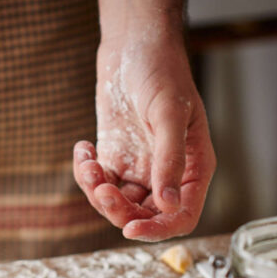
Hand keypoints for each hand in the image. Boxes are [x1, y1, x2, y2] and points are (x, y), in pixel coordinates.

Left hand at [74, 0, 215, 241]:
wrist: (133, 47)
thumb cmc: (162, 72)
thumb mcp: (169, 115)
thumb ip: (170, 161)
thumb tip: (168, 205)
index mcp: (193, 169)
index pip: (181, 216)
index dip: (158, 230)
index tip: (130, 229)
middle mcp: (167, 175)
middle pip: (143, 216)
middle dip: (117, 209)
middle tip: (102, 188)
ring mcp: (139, 170)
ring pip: (116, 204)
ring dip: (97, 191)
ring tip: (89, 162)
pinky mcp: (116, 160)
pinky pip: (99, 184)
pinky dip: (86, 174)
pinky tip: (83, 148)